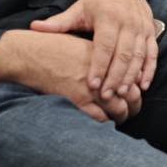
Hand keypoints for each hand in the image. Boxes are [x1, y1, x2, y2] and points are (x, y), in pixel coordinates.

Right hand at [0, 30, 139, 123]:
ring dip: (122, 116)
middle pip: (131, 94)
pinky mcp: (78, 100)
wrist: (30, 54)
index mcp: (106, 56)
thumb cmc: (52, 46)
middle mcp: (103, 72)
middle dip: (135, 104)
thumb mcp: (80, 44)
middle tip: (133, 109)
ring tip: (121, 118)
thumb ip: (97, 56)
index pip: (132, 74)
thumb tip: (111, 67)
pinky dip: (104, 122)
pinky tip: (104, 122)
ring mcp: (91, 88)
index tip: (135, 91)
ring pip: (119, 109)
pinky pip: (99, 117)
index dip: (136, 86)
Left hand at [29, 0, 157, 102]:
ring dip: (132, 76)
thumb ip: (58, 22)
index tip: (92, 85)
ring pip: (139, 55)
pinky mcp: (150, 31)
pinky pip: (153, 53)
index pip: (104, 46)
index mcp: (108, 17)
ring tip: (122, 93)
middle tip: (106, 96)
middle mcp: (128, 22)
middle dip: (115, 77)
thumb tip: (34, 27)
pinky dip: (149, 70)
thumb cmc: (96, 1)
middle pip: (124, 54)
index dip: (99, 66)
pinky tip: (143, 85)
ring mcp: (142, 27)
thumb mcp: (78, 9)